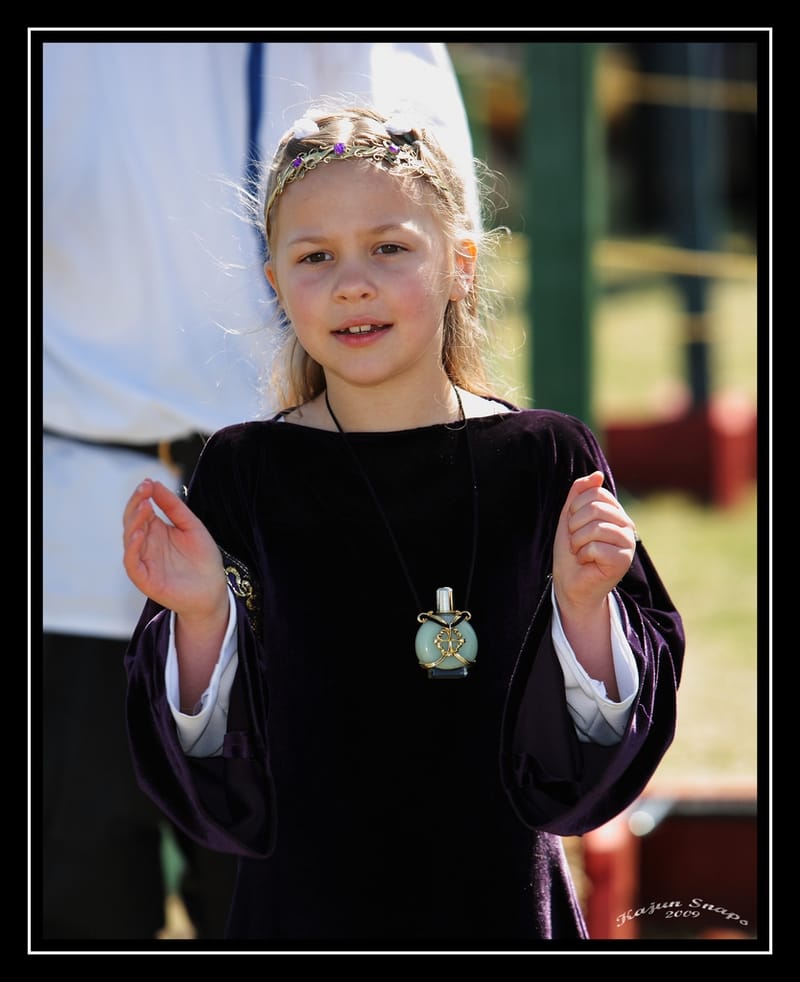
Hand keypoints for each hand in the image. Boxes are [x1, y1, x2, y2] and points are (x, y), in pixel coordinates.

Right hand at [122, 478, 225, 617]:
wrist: (213, 589)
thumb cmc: (202, 559)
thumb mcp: (190, 525)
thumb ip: (173, 506)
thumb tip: (154, 483)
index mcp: (155, 530)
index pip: (141, 509)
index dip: (142, 496)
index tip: (148, 483)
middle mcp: (146, 544)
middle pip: (132, 521)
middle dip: (136, 505)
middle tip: (144, 491)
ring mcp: (143, 561)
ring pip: (129, 539)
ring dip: (134, 522)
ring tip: (144, 508)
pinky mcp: (144, 579)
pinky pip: (132, 563)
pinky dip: (133, 548)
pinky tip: (140, 534)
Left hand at [552, 471, 636, 613]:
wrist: (571, 584)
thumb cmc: (571, 552)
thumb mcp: (570, 517)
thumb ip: (580, 494)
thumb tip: (597, 475)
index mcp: (615, 512)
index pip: (594, 493)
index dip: (575, 509)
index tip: (574, 526)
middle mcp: (626, 524)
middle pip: (595, 508)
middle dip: (575, 526)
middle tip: (576, 542)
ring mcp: (628, 542)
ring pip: (595, 528)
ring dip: (578, 542)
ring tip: (582, 552)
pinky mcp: (624, 560)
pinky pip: (596, 547)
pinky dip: (584, 555)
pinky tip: (589, 563)